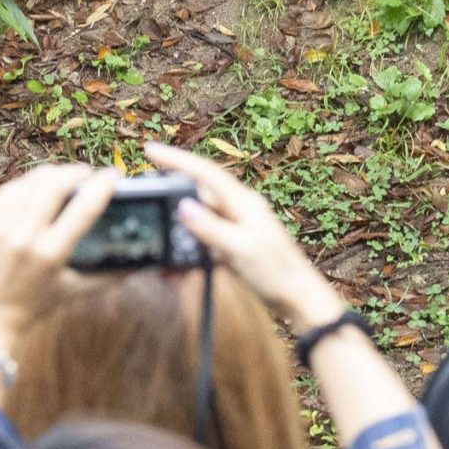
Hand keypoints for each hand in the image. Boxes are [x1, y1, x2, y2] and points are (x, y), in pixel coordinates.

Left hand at [0, 162, 111, 358]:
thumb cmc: (35, 305)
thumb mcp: (75, 292)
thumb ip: (109, 276)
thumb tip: (141, 263)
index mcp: (51, 255)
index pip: (82, 210)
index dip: (101, 187)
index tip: (113, 175)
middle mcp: (23, 237)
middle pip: (53, 186)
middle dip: (75, 172)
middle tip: (87, 172)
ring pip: (29, 183)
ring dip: (51, 174)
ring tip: (64, 176)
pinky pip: (7, 192)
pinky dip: (26, 184)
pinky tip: (37, 185)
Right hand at [147, 141, 343, 328]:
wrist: (299, 299)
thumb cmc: (276, 274)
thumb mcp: (241, 249)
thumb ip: (211, 228)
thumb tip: (183, 206)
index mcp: (243, 202)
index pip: (205, 172)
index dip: (176, 159)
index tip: (150, 149)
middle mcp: (240, 207)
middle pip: (200, 191)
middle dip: (173, 194)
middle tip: (148, 198)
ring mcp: (238, 224)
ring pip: (201, 215)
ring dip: (182, 226)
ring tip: (165, 238)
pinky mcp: (236, 242)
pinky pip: (207, 235)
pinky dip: (192, 243)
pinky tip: (183, 258)